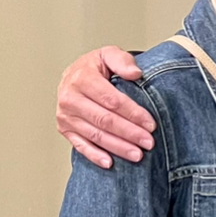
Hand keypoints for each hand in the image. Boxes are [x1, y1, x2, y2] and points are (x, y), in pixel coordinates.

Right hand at [57, 47, 153, 167]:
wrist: (74, 74)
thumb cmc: (94, 66)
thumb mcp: (108, 54)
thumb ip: (123, 60)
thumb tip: (136, 73)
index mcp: (82, 78)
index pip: (111, 100)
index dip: (132, 113)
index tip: (150, 123)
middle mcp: (70, 98)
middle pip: (104, 120)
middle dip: (129, 133)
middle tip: (148, 142)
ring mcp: (66, 116)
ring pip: (95, 135)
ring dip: (117, 147)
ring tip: (137, 154)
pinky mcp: (65, 129)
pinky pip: (80, 145)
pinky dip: (95, 156)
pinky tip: (110, 162)